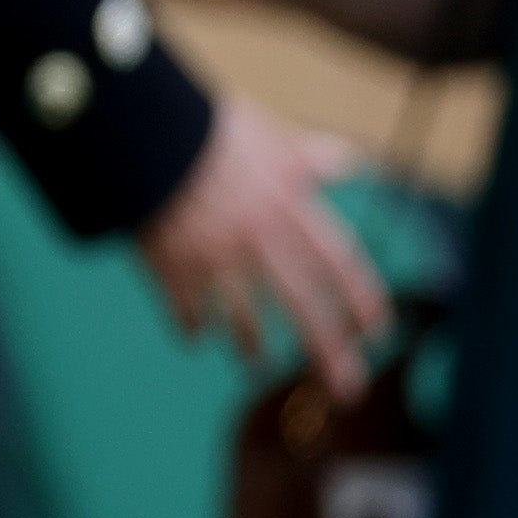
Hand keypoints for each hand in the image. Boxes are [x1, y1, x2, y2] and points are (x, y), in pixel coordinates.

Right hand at [136, 96, 386, 400]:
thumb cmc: (207, 130)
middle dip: (326, 348)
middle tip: (345, 386)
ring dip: (252, 346)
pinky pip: (185, 309)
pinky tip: (194, 338)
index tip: (377, 329)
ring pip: (242, 317)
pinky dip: (191, 327)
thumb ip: (308, 158)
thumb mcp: (268, 137)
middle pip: (301, 303)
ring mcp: (212, 256)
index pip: (337, 259)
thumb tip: (347, 160)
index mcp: (287, 204)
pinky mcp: (169, 265)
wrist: (140, 132)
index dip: (361, 297)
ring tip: (256, 362)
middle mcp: (258, 237)